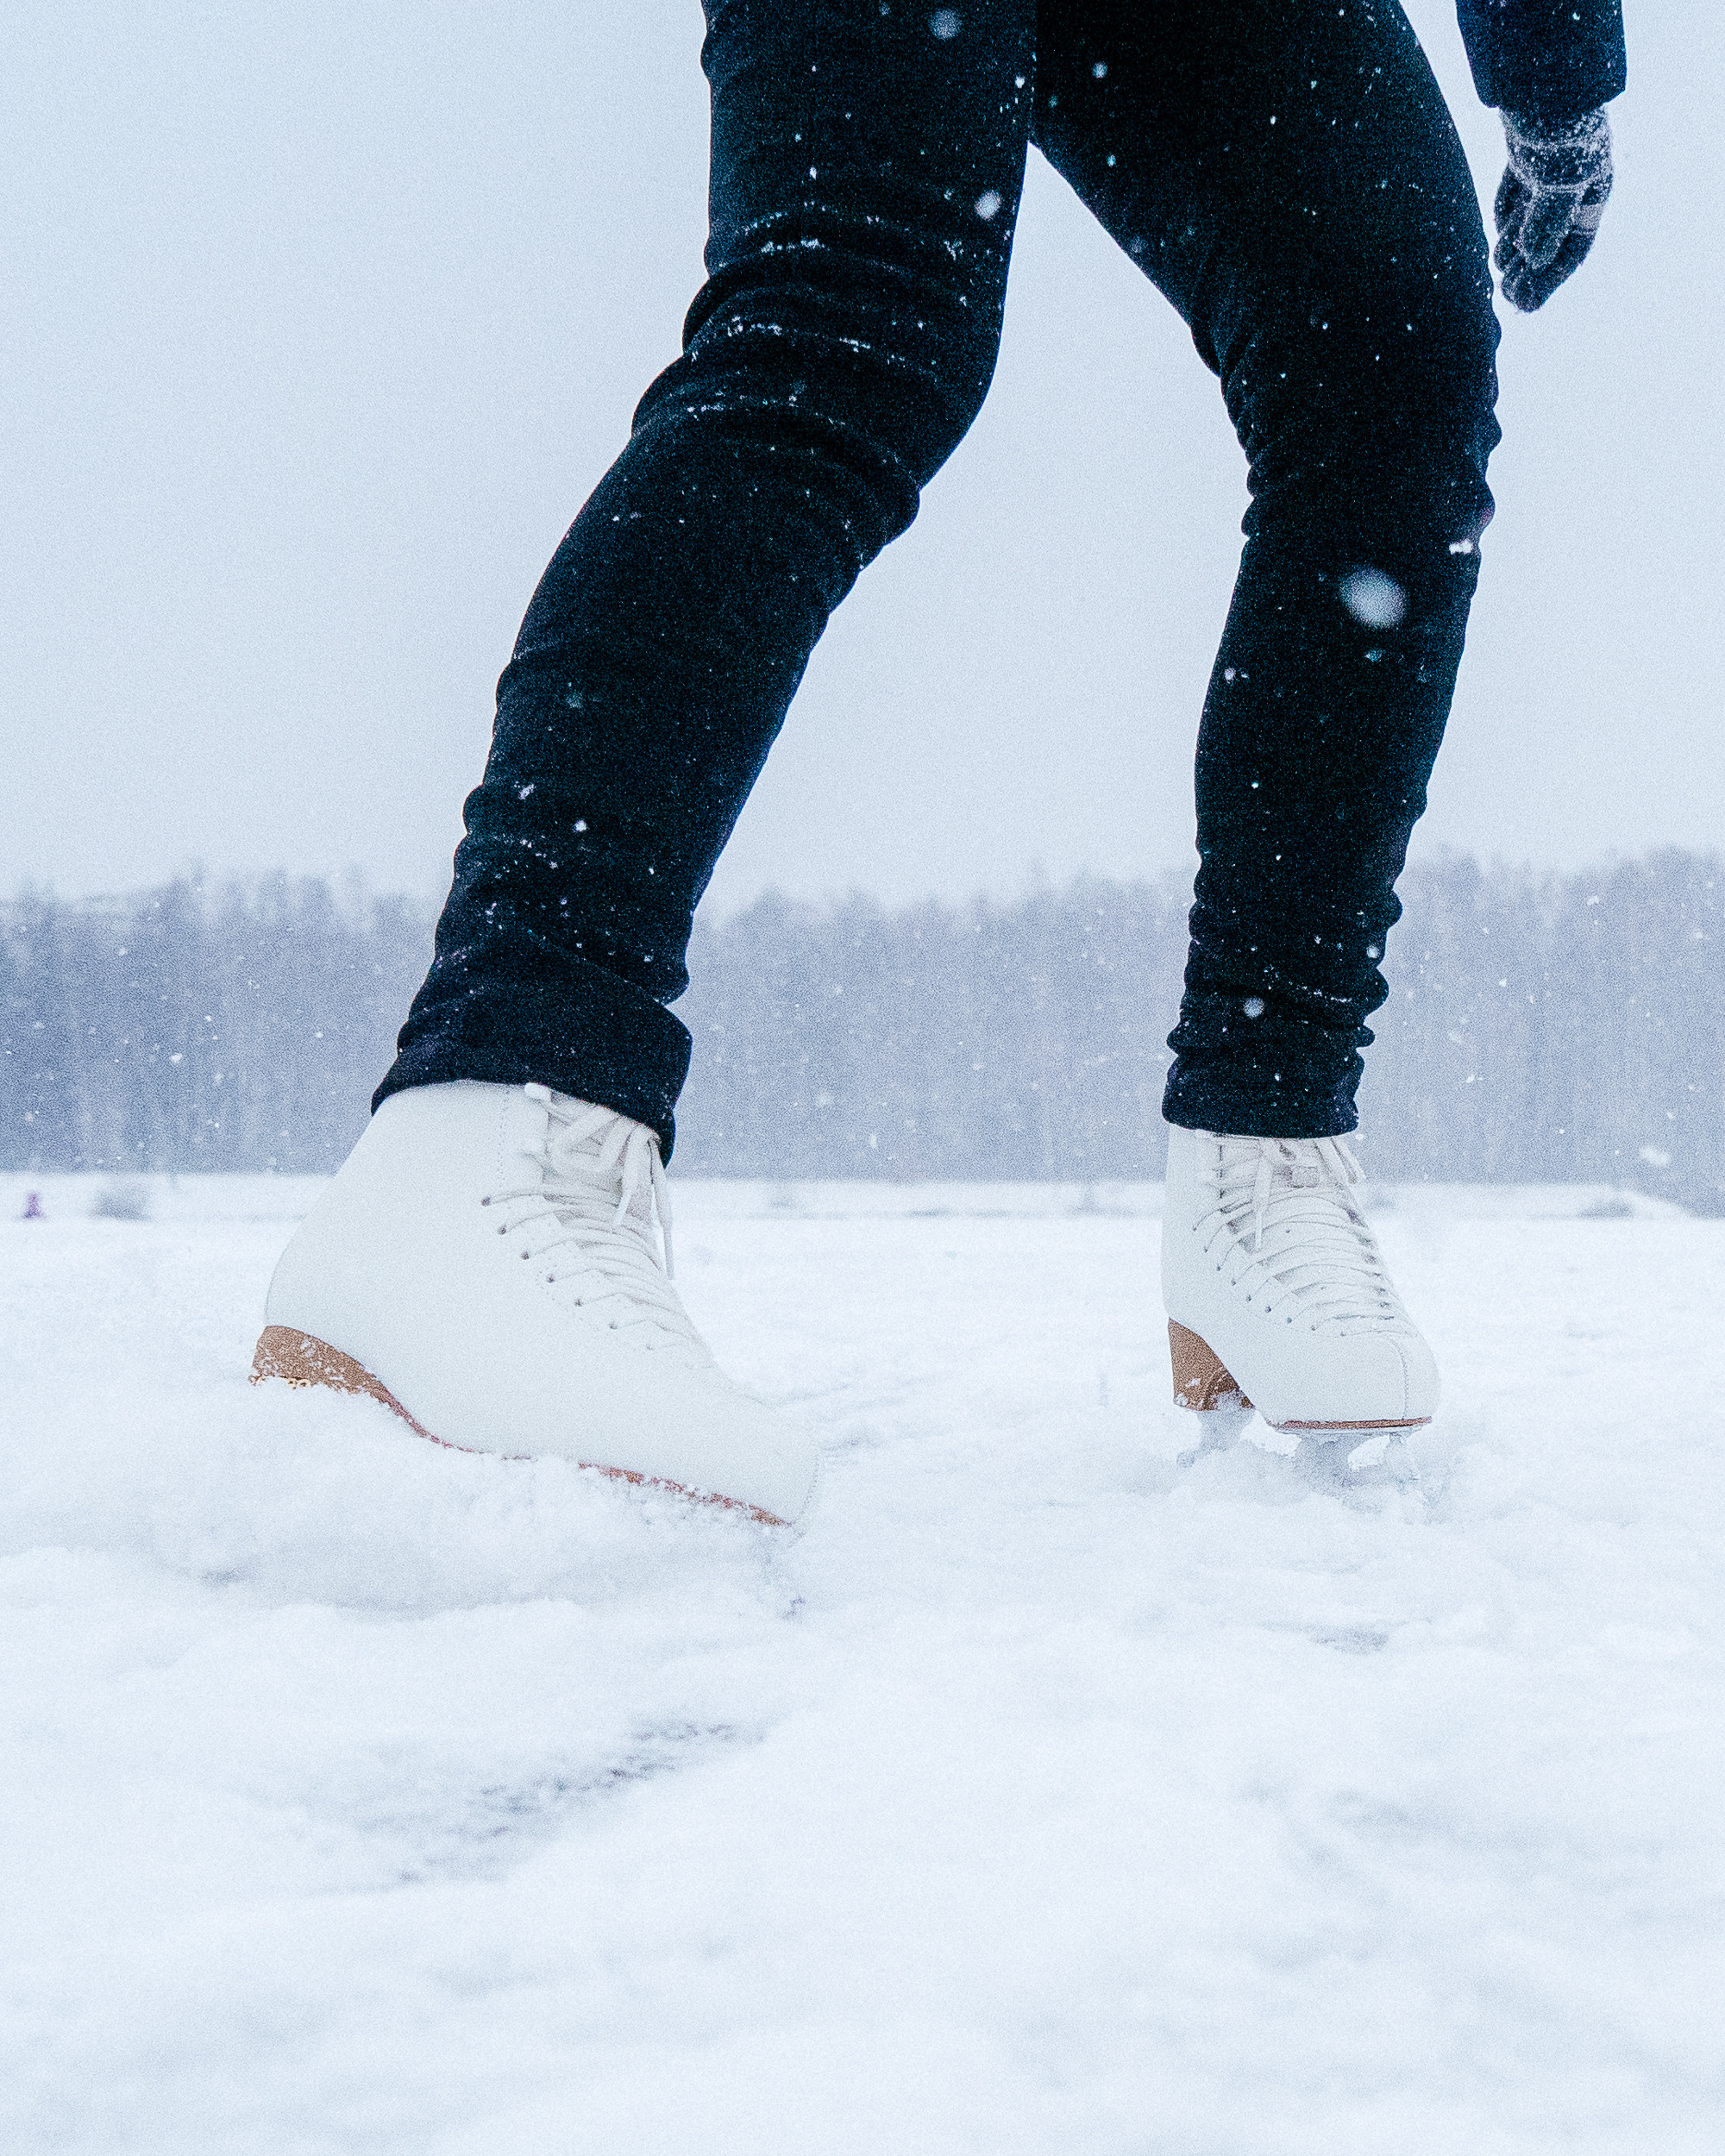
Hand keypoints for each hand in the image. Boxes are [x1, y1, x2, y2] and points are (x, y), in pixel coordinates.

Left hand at [1494, 107, 1612, 312]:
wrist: (1541, 83)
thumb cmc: (1558, 134)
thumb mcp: (1557, 183)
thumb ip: (1547, 223)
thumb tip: (1533, 264)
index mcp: (1590, 196)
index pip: (1572, 250)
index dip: (1549, 281)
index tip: (1526, 306)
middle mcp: (1571, 188)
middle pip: (1548, 241)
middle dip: (1526, 270)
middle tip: (1505, 294)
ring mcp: (1547, 174)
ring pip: (1528, 223)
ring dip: (1512, 248)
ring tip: (1498, 265)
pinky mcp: (1525, 160)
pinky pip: (1514, 199)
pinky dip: (1504, 217)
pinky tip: (1496, 233)